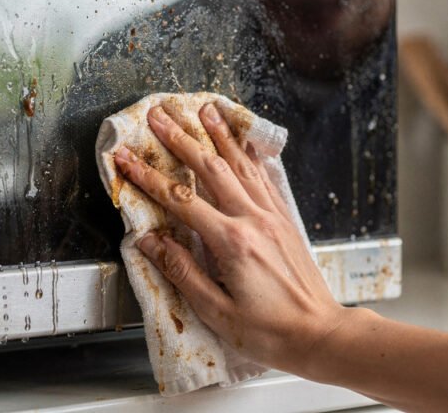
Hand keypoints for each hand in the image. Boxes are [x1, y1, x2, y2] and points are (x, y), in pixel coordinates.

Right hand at [112, 102, 346, 375]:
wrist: (320, 335)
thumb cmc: (270, 331)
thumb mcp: (216, 311)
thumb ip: (182, 272)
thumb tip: (150, 243)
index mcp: (232, 243)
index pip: (180, 200)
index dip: (148, 177)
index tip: (126, 159)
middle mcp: (254, 221)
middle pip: (211, 169)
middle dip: (182, 139)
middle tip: (160, 116)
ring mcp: (273, 217)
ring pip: (241, 166)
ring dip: (219, 137)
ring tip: (204, 111)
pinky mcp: (285, 220)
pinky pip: (264, 178)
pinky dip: (249, 156)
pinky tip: (244, 144)